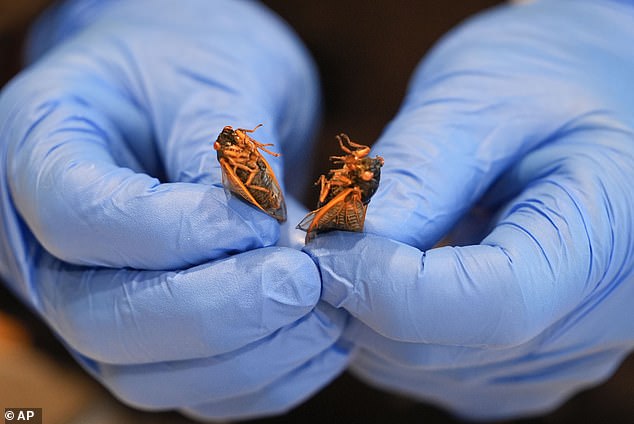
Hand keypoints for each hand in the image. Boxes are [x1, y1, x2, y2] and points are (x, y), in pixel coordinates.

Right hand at [0, 0, 347, 418]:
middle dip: (217, 312)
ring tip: (325, 312)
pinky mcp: (149, 337)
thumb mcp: (211, 78)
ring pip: (146, 374)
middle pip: (102, 318)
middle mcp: (46, 245)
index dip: (174, 231)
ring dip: (248, 356)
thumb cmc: (193, 66)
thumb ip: (227, 157)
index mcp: (37, 151)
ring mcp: (95, 300)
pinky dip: (263, 377)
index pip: (79, 216)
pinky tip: (319, 339)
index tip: (261, 220)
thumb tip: (259, 239)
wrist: (190, 91)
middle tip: (303, 283)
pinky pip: (194, 389)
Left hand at [305, 0, 633, 419]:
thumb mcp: (488, 98)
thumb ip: (421, 169)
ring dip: (364, 309)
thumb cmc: (549, 87)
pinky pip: (422, 366)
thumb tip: (344, 238)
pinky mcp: (510, 364)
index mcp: (605, 241)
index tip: (324, 241)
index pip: (490, 302)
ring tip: (361, 240)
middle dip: (358, 293)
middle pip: (440, 345)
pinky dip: (382, 323)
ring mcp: (547, 356)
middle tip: (321, 235)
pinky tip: (391, 266)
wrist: (591, 114)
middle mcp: (587, 324)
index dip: (388, 281)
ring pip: (416, 365)